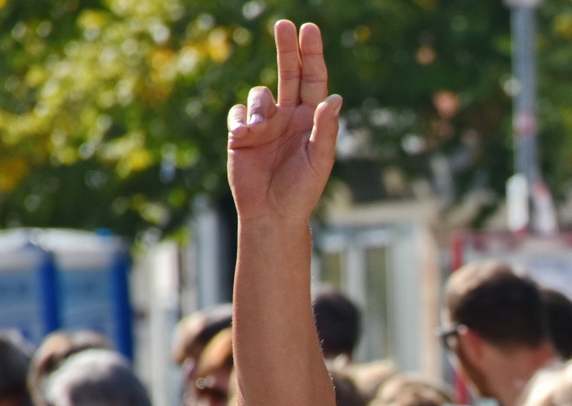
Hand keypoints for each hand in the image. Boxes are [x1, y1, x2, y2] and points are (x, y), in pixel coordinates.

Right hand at [227, 21, 341, 225]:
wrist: (273, 214)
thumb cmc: (302, 190)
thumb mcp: (319, 160)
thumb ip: (325, 129)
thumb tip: (334, 98)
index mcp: (310, 119)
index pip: (313, 80)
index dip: (311, 55)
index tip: (309, 30)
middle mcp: (288, 115)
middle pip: (287, 73)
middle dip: (286, 49)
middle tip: (284, 25)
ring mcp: (264, 123)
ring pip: (259, 95)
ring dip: (258, 107)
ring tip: (257, 130)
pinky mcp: (240, 133)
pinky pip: (237, 114)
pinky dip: (240, 120)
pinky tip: (243, 136)